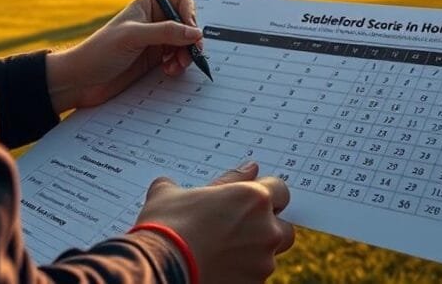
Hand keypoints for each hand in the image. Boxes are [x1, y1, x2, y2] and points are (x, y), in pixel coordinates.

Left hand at [45, 0, 202, 111]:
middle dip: (191, 39)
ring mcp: (155, 42)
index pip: (180, 2)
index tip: (192, 33)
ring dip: (186, 55)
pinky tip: (169, 71)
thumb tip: (195, 33)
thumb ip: (165, 32)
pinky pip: (176, 59)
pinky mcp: (153, 60)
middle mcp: (154, 22)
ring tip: (177, 65)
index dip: (190, 15)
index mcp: (147, 6)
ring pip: (184, 44)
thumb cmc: (100, 52)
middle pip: (186, 25)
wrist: (81, 81)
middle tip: (192, 53)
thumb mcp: (133, 37)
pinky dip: (178, 65)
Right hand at [135, 162, 294, 282]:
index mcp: (254, 199)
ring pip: (268, 256)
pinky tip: (217, 268)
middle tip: (240, 230)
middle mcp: (266, 229)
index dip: (266, 195)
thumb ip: (222, 178)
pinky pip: (253, 277)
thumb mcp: (182, 191)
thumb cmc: (167, 224)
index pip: (281, 190)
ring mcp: (262, 262)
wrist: (157, 266)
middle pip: (284, 227)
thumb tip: (247, 168)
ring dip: (253, 253)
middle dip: (268, 228)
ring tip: (223, 253)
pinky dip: (241, 274)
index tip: (249, 202)